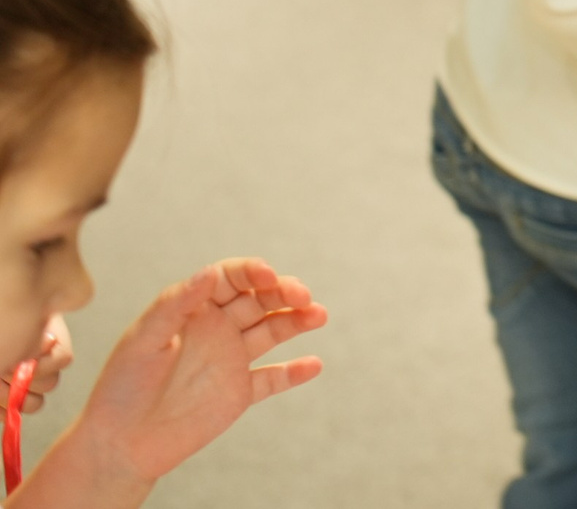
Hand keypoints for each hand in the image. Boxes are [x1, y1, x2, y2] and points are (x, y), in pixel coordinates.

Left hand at [18, 260, 325, 508]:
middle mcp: (217, 329)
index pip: (231, 278)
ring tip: (318, 315)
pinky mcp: (239, 393)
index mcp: (194, 309)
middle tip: (302, 297)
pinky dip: (294, 372)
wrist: (118, 444)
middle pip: (260, 300)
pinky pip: (273, 379)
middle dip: (284, 293)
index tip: (269, 277)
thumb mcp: (143, 339)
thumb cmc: (121, 387)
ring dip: (297, 321)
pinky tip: (313, 364)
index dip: (253, 272)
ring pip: (273, 331)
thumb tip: (211, 273)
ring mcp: (231, 360)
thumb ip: (177, 304)